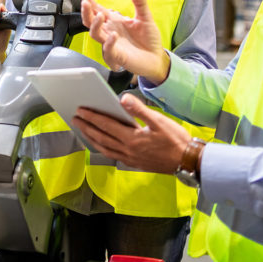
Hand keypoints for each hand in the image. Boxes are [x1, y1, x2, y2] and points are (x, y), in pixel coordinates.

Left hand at [72, 94, 190, 173]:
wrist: (187, 161)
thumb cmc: (176, 140)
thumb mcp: (159, 121)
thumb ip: (140, 109)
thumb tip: (123, 98)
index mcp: (132, 138)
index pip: (106, 125)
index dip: (91, 117)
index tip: (80, 110)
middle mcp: (127, 150)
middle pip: (101, 137)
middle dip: (86, 127)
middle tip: (75, 119)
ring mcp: (130, 158)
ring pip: (104, 148)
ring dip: (92, 138)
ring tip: (83, 130)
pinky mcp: (134, 163)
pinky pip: (112, 155)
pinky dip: (103, 148)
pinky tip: (101, 144)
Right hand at [81, 0, 170, 83]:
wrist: (156, 57)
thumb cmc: (149, 39)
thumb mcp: (145, 17)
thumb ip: (139, 1)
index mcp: (114, 21)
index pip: (97, 10)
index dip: (89, 1)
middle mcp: (109, 32)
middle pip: (90, 22)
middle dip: (86, 12)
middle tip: (85, 3)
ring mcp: (111, 44)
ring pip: (95, 34)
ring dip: (95, 25)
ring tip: (100, 16)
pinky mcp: (117, 56)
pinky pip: (108, 50)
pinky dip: (109, 42)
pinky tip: (113, 35)